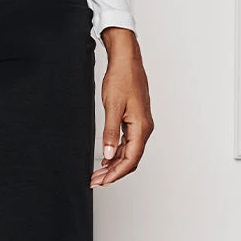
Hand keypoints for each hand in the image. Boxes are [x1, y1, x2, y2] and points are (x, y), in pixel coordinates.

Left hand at [90, 27, 152, 187]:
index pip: (131, 159)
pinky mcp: (135, 118)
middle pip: (131, 158)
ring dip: (114, 162)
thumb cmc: (122, 78)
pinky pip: (127, 141)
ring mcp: (140, 124)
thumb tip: (107, 154)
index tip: (102, 181)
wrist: (126, 59)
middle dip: (114, 172)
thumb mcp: (112, 106)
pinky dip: (116, 150)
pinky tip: (106, 155)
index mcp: (141, 127)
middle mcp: (144, 128)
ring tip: (98, 172)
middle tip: (96, 180)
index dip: (116, 173)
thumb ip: (110, 132)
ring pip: (129, 151)